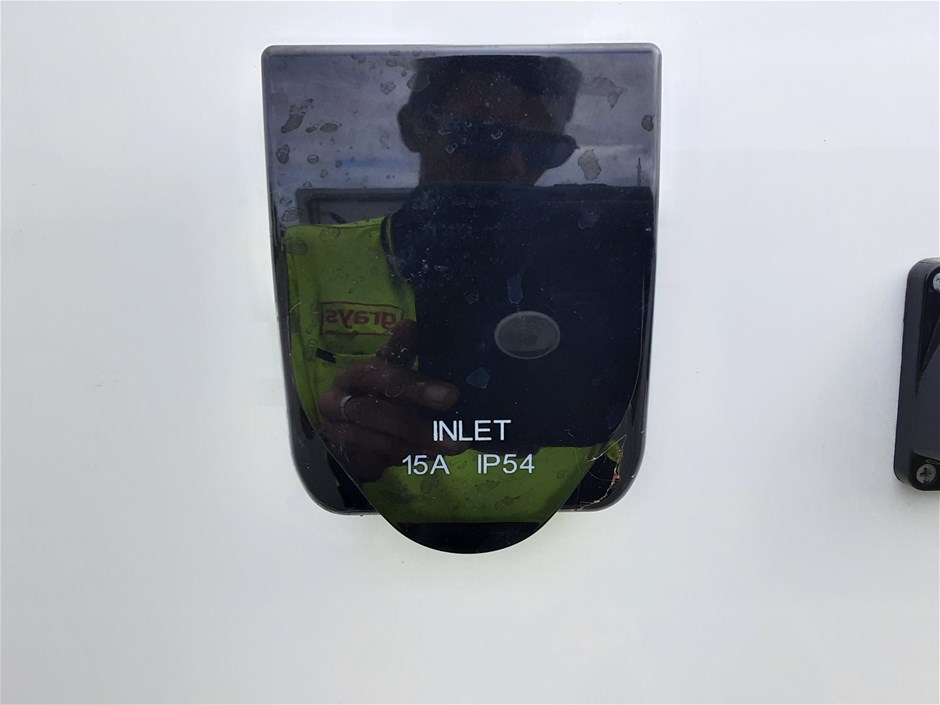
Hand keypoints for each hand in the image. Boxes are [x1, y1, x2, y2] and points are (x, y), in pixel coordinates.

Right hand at [317, 320, 468, 481]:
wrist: (348, 426)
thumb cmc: (375, 392)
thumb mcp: (389, 369)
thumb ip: (399, 350)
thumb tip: (408, 326)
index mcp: (351, 376)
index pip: (377, 374)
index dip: (413, 385)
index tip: (451, 397)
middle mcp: (336, 403)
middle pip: (372, 413)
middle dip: (416, 426)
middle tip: (455, 438)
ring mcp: (337, 433)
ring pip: (374, 441)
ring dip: (414, 446)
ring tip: (447, 448)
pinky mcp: (345, 458)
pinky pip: (374, 461)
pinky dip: (403, 459)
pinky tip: (428, 456)